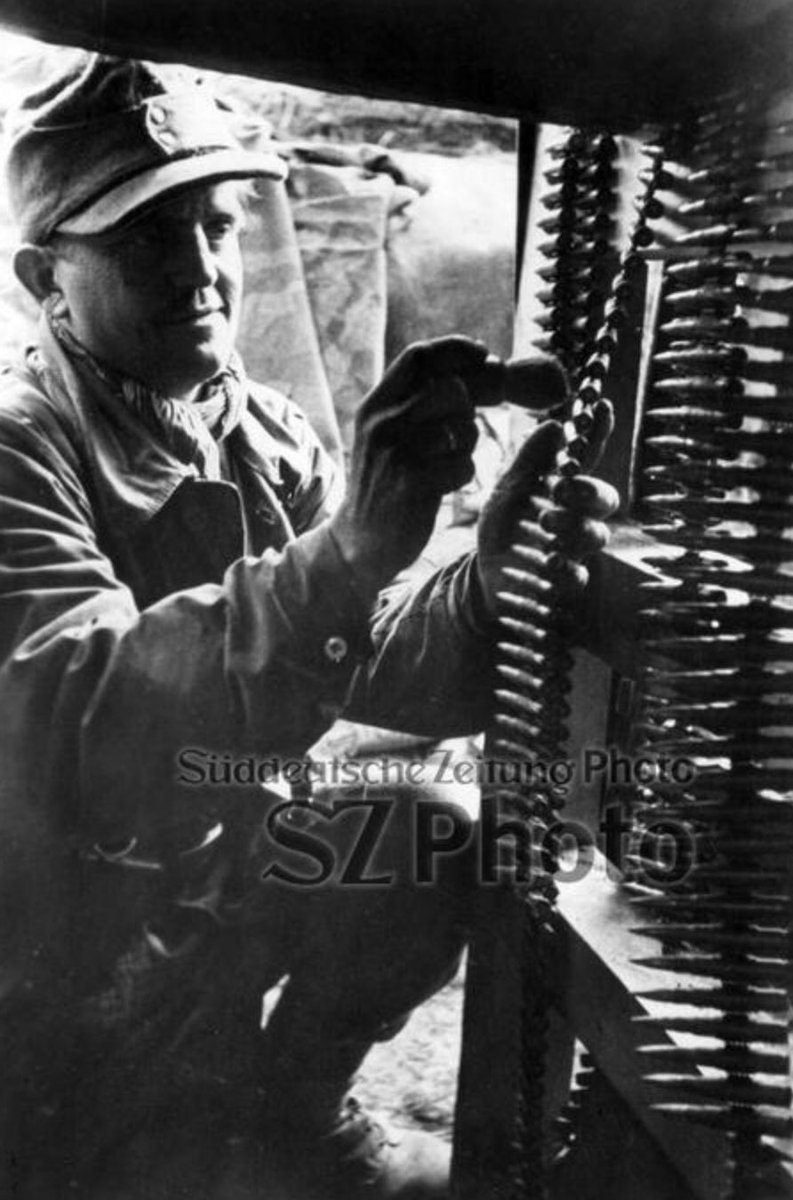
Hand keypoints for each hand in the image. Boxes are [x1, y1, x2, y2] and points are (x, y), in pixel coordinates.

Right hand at [329, 336, 487, 593]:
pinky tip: (442, 485)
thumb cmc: (389, 480)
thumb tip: (491, 366)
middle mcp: (382, 424)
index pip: (419, 356)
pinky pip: (464, 466)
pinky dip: (463, 474)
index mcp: (375, 405)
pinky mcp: (412, 486)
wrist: (360, 540)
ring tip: (447, 461)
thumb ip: (426, 399)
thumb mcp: (392, 432)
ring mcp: (396, 454)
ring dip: (468, 444)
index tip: (485, 354)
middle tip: (464, 429)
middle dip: (471, 407)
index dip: (458, 350)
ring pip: (462, 427)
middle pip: (451, 388)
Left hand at [475, 399, 618, 620]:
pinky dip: (566, 566)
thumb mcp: (508, 491)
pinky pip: (579, 576)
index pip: (589, 459)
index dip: (600, 435)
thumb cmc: (502, 529)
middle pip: (607, 500)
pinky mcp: (564, 583)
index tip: (603, 408)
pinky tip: (551, 559)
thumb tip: (553, 424)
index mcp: (566, 491)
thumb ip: (530, 462)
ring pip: (596, 536)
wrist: (482, 577)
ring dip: (574, 525)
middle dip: (590, 490)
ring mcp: (575, 551)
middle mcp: (578, 518)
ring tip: (546, 520)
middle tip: (563, 487)